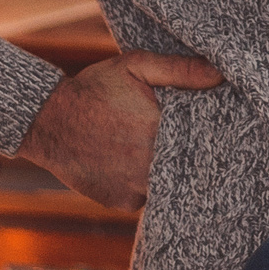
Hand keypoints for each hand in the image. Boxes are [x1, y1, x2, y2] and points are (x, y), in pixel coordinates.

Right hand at [16, 50, 222, 210]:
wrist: (47, 121)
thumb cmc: (94, 89)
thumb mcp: (136, 67)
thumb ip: (181, 70)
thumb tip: (221, 74)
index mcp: (161, 130)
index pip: (205, 137)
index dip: (208, 131)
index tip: (207, 123)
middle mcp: (153, 165)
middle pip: (188, 163)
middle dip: (187, 150)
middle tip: (169, 135)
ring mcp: (138, 188)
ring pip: (168, 181)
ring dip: (167, 168)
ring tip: (149, 148)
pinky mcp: (123, 202)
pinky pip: (146, 195)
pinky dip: (143, 182)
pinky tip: (131, 163)